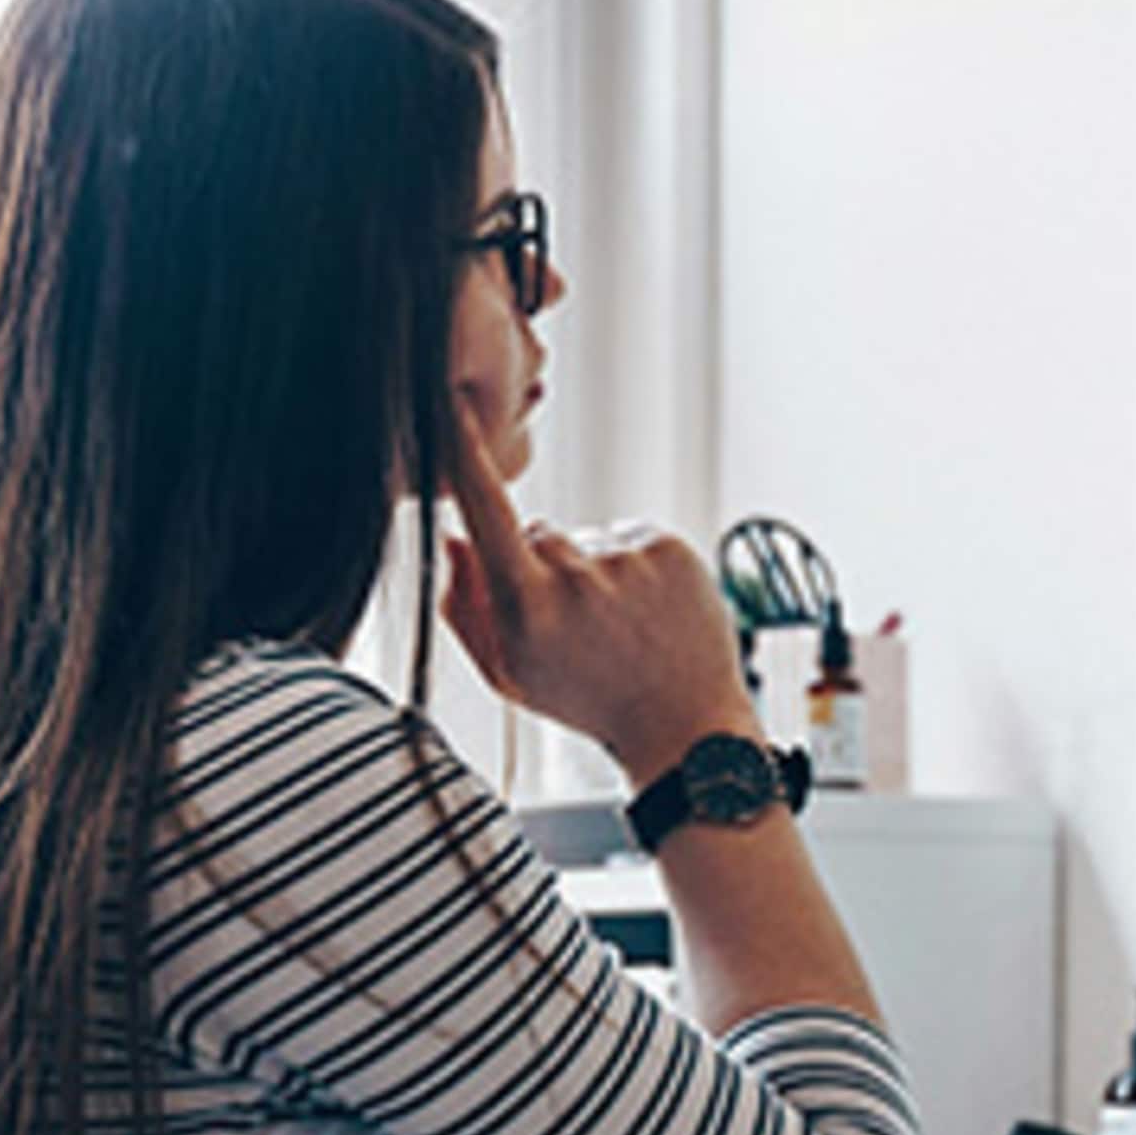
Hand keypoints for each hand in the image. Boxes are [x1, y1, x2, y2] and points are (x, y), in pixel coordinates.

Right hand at [440, 402, 754, 776]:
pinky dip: (633, 566)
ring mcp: (628, 559)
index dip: (465, 456)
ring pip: (586, 539)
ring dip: (594, 570)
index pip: (486, 513)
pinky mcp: (668, 546)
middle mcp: (579, 577)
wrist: (684, 726)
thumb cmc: (589, 701)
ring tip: (621, 625)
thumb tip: (451, 541)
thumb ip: (464, 608)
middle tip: (577, 624)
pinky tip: (646, 611)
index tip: (451, 408)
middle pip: (537, 533)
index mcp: (530, 608)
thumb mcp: (510, 673)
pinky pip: (629, 536)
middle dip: (544, 565)